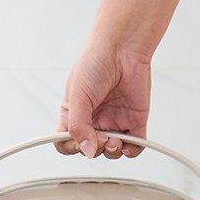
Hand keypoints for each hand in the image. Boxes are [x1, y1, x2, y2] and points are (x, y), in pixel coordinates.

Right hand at [56, 41, 150, 158]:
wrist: (123, 47)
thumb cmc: (95, 63)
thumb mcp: (78, 96)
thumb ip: (78, 126)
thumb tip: (87, 151)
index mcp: (74, 115)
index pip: (66, 142)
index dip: (71, 147)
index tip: (77, 142)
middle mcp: (93, 121)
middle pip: (90, 150)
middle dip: (95, 149)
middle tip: (101, 136)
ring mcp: (113, 123)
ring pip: (111, 152)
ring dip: (112, 152)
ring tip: (114, 139)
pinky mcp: (133, 123)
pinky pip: (133, 147)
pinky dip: (132, 151)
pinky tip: (127, 143)